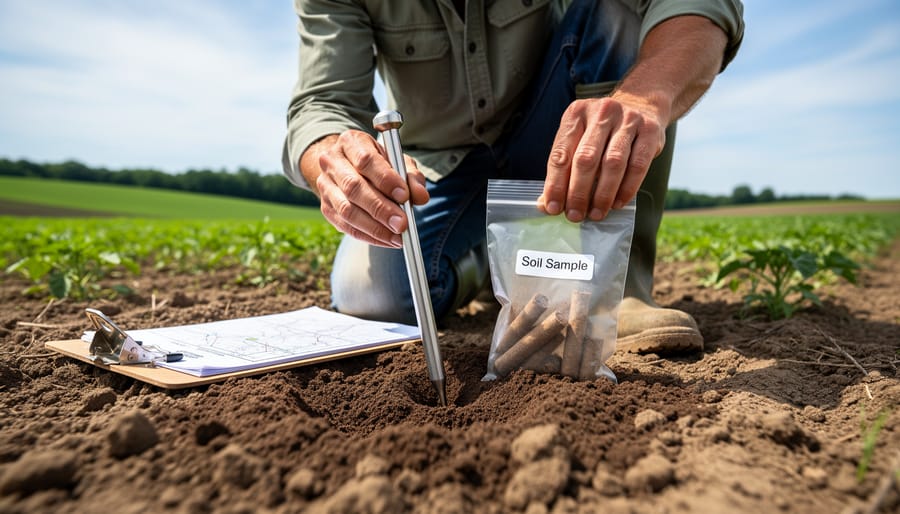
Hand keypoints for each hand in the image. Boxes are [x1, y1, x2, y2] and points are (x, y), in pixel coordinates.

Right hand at [304, 130, 429, 247]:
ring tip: (397, 237)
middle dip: (381, 208)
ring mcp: (325, 185)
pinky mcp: (325, 207)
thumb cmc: (378, 163)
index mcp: (351, 142)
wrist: (348, 166)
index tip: (404, 196)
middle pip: (353, 187)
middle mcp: (332, 161)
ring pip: (347, 210)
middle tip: (402, 224)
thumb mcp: (398, 161)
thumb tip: (421, 196)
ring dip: (374, 227)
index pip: (366, 160)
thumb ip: (411, 177)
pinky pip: (346, 226)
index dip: (385, 179)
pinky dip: (368, 236)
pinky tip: (386, 240)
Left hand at [539, 93, 665, 221]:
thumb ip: (564, 167)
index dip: (555, 184)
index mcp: (576, 113)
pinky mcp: (650, 130)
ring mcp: (628, 119)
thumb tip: (546, 204)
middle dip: (578, 192)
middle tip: (575, 215)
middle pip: (585, 159)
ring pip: (612, 163)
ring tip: (596, 213)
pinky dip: (627, 188)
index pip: (561, 154)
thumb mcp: (579, 138)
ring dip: (602, 194)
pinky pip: (638, 165)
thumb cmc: (603, 130)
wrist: (642, 104)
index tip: (552, 208)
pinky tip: (618, 203)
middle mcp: (601, 112)